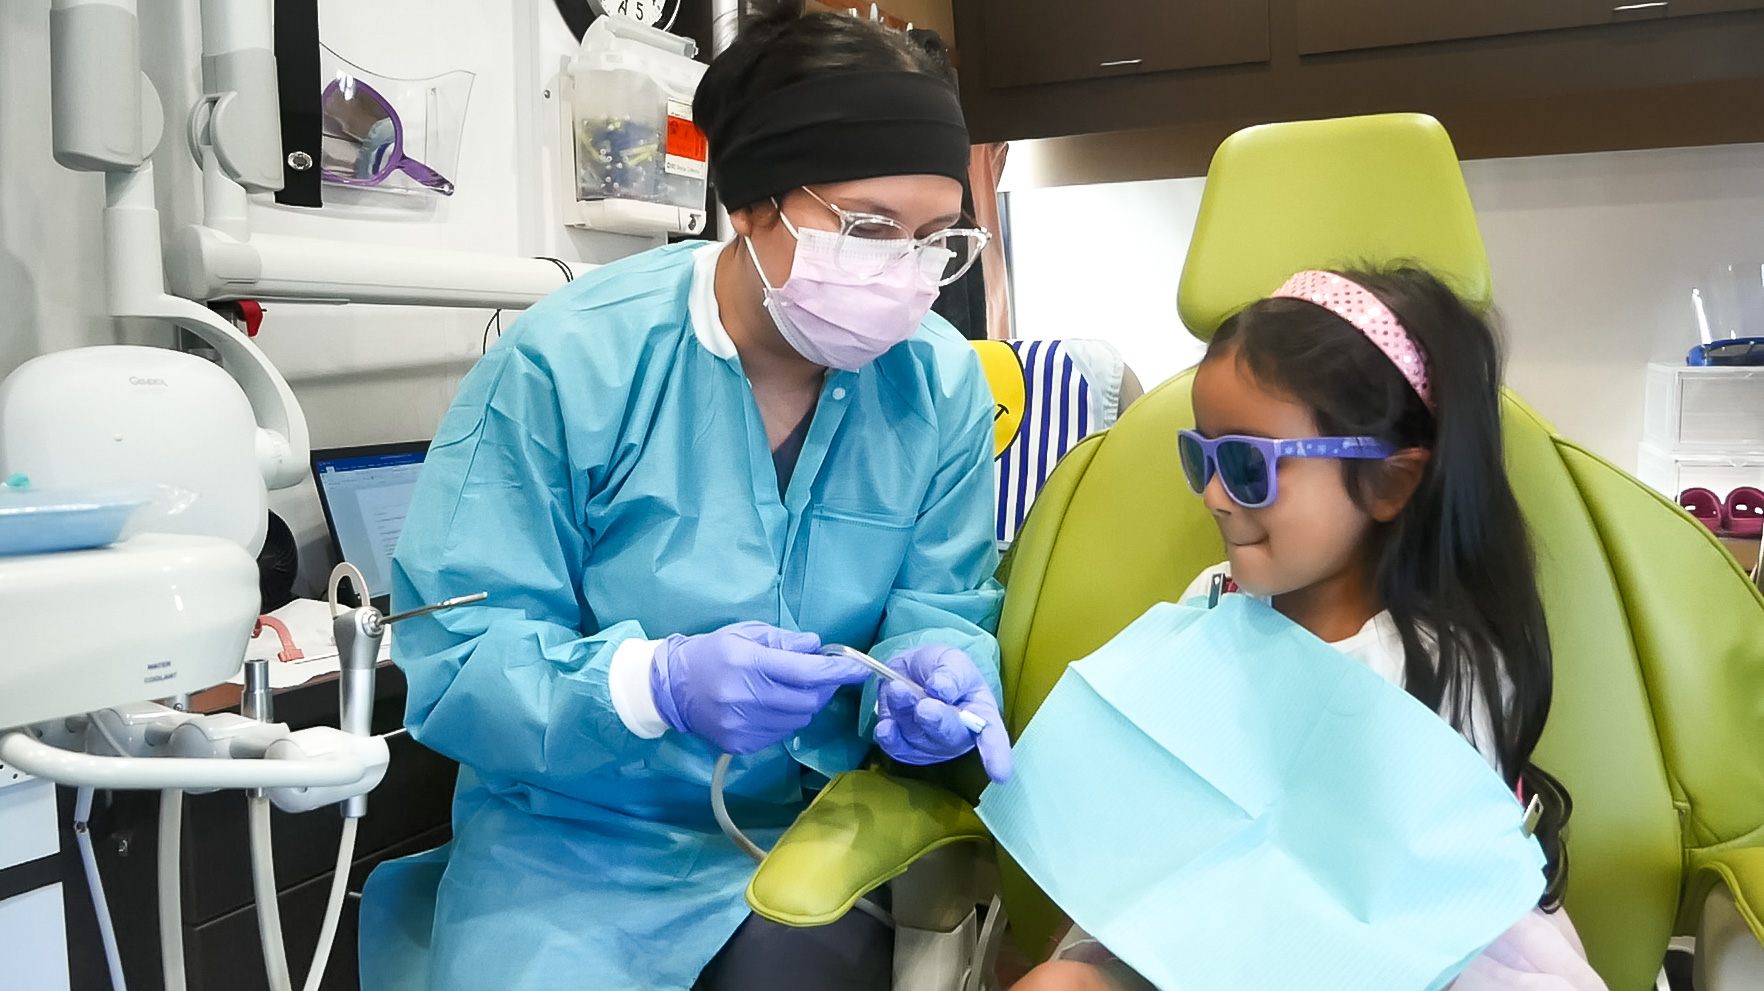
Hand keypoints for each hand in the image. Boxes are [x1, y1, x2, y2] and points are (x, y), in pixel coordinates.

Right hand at [650, 622, 868, 753]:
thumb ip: (784, 641)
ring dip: (806, 703)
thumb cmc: (712, 652)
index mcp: (748, 664)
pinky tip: (772, 705)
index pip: (806, 671)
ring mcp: (742, 725)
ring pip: (798, 719)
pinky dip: (787, 718)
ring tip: (792, 688)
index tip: (859, 667)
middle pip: (808, 699)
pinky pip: (781, 733)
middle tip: (822, 674)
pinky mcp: (740, 744)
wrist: (671, 687)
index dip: (837, 670)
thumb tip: (817, 647)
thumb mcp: (746, 633)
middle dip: (825, 687)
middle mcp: (746, 697)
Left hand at [874, 645, 1011, 781]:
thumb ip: (950, 673)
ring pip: (917, 735)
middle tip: (924, 705)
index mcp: (981, 713)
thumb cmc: (941, 669)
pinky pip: (896, 747)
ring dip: (904, 711)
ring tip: (897, 687)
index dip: (996, 755)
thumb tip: (941, 690)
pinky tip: (885, 725)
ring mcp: (931, 746)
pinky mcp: (906, 749)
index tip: (999, 774)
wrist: (911, 670)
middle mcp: (958, 735)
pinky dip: (888, 734)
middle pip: (949, 736)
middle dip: (936, 720)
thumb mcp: (952, 660)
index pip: (991, 736)